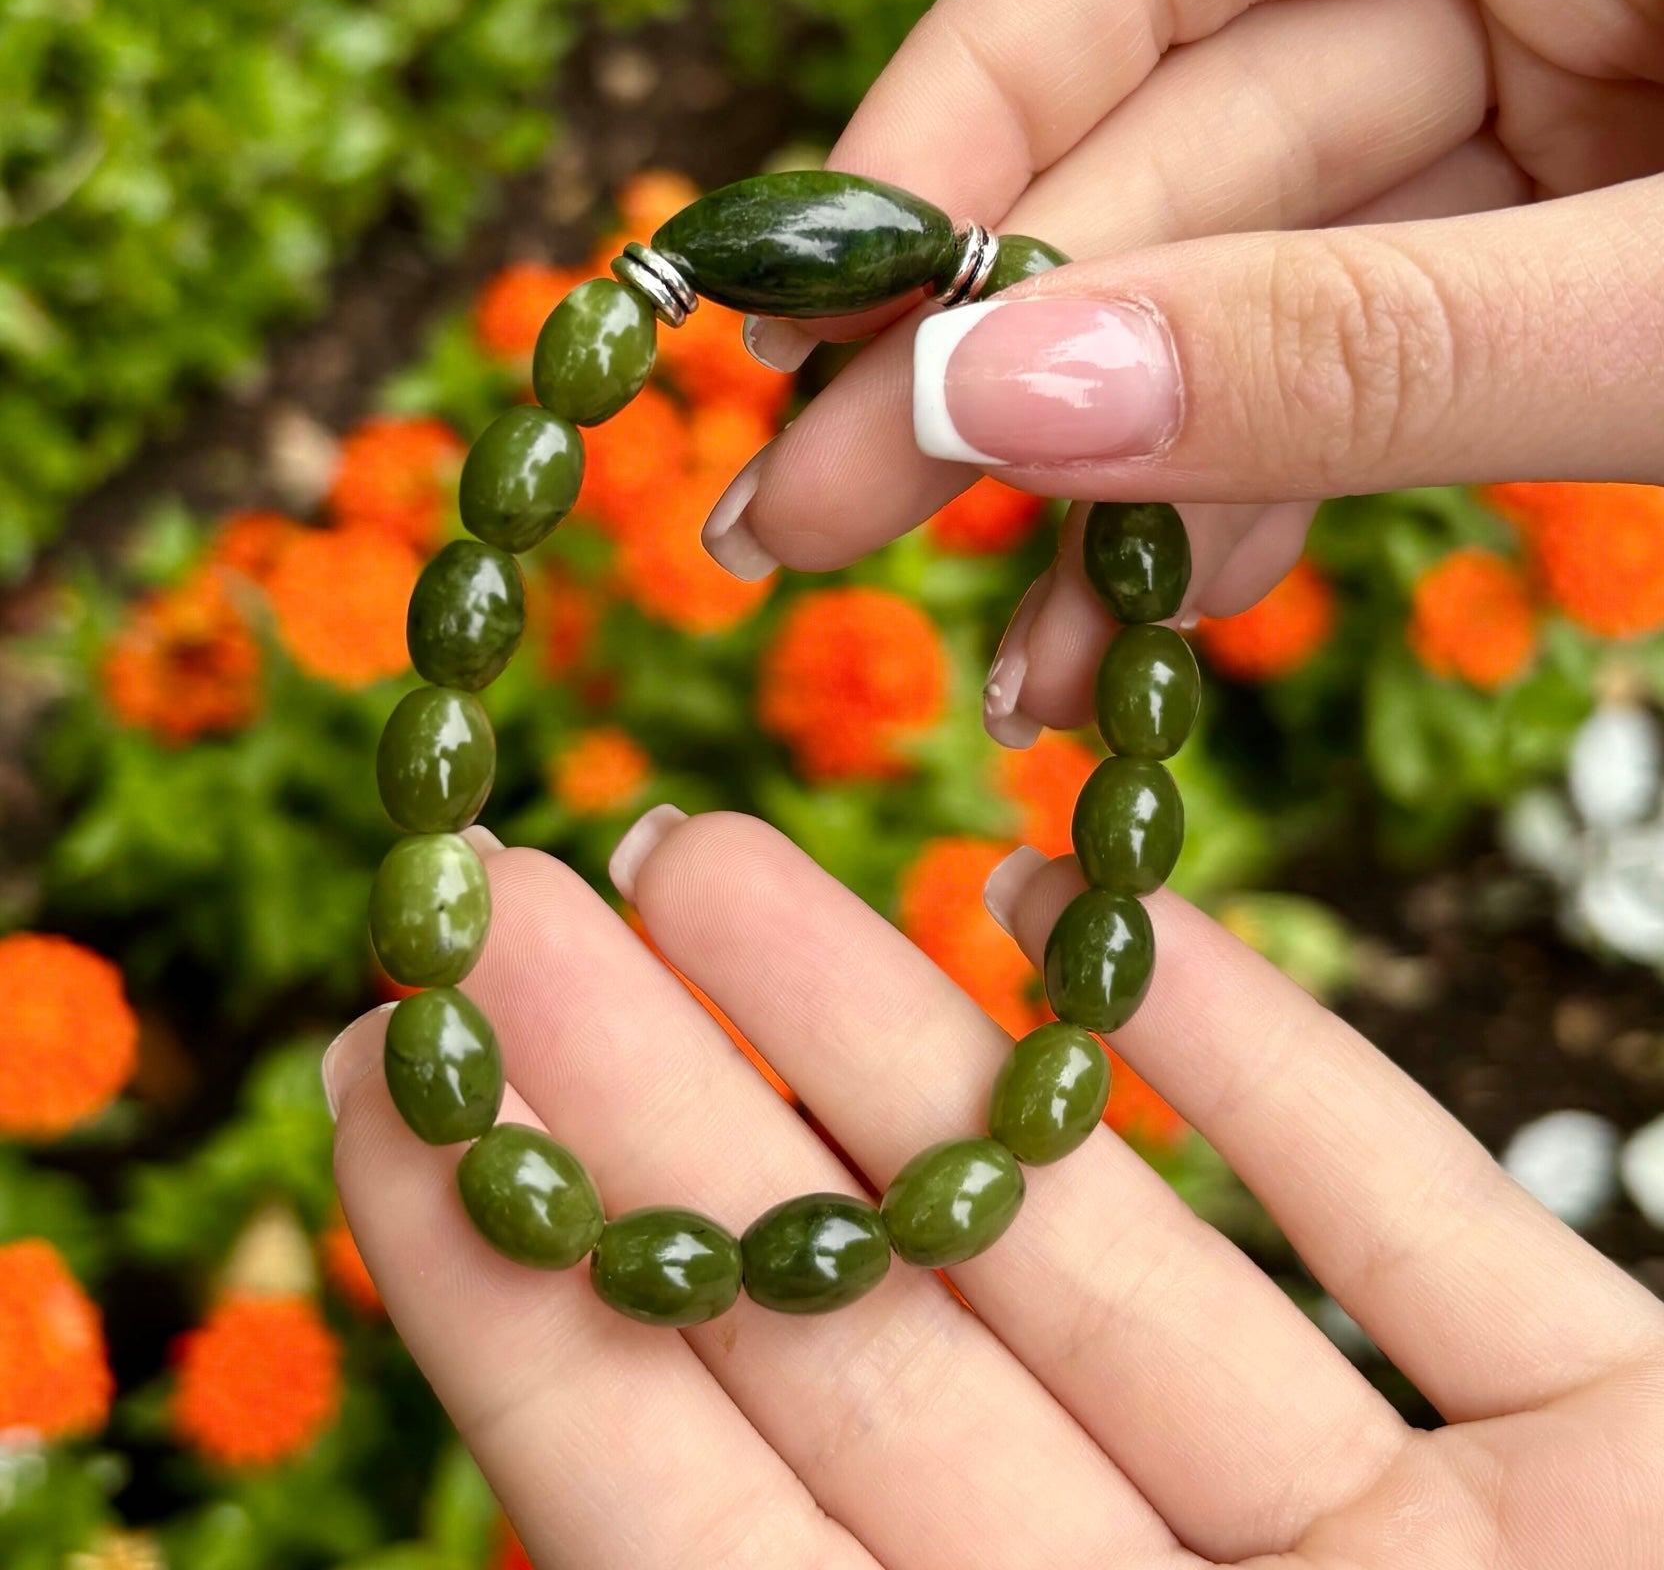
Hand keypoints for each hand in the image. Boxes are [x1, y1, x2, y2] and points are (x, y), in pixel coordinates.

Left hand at [327, 814, 1663, 1567]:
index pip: (693, 1532)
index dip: (525, 1297)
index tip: (376, 1079)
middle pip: (869, 1357)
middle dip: (671, 1105)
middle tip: (504, 895)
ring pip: (1115, 1267)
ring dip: (926, 1049)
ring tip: (733, 851)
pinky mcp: (1649, 1481)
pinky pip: (1427, 1242)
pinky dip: (1275, 1077)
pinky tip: (1106, 920)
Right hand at [703, 0, 1663, 743]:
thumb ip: (1359, 340)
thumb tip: (997, 399)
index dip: (952, 134)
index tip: (807, 323)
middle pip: (1168, 149)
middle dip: (995, 362)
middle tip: (804, 522)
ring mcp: (1540, 106)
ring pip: (1247, 293)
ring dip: (1111, 485)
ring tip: (1002, 663)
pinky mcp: (1546, 257)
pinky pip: (1355, 369)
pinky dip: (1253, 503)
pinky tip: (1144, 631)